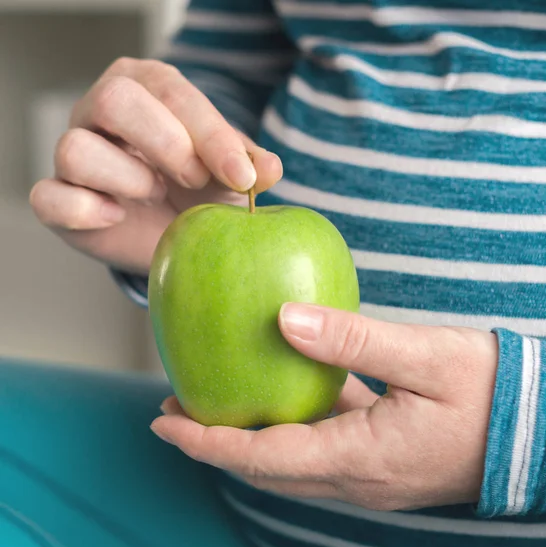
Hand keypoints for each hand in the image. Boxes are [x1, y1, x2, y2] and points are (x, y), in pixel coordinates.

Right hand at [29, 57, 281, 273]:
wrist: (169, 233)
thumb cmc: (199, 191)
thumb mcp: (230, 175)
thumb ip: (250, 165)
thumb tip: (271, 168)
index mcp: (146, 87)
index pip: (172, 93)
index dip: (211, 136)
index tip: (243, 176)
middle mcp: (101, 110)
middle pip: (115, 101)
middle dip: (167, 145)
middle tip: (195, 181)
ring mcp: (74, 152)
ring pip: (76, 148)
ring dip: (128, 179)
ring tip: (156, 194)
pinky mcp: (58, 198)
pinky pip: (48, 197)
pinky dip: (85, 210)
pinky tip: (117, 217)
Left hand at [151, 303, 498, 510]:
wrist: (542, 430)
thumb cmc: (492, 392)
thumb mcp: (425, 355)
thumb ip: (352, 340)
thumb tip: (283, 318)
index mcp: (361, 457)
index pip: (263, 459)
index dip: (207, 443)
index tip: (162, 423)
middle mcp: (356, 477)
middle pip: (266, 469)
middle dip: (216, 444)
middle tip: (176, 411)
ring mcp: (368, 473)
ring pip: (289, 463)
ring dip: (248, 438)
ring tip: (217, 404)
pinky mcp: (379, 459)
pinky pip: (318, 448)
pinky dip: (287, 427)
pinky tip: (282, 395)